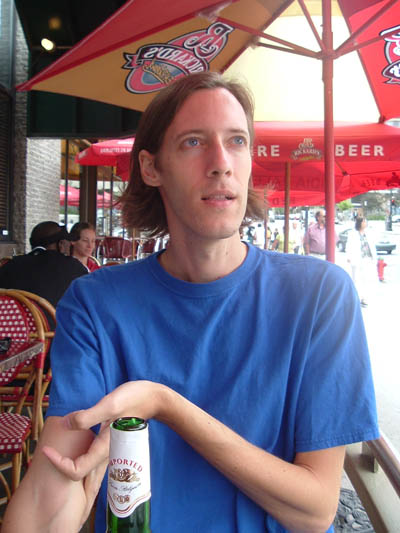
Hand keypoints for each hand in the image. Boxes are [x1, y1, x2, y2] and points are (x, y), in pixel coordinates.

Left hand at [42, 380, 165, 482]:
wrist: (154, 398)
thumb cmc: (133, 399)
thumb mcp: (109, 404)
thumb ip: (88, 416)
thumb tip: (65, 425)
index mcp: (105, 447)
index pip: (76, 470)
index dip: (58, 463)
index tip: (47, 449)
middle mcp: (106, 451)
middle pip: (79, 469)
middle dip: (60, 461)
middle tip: (48, 446)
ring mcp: (108, 446)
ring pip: (84, 460)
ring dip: (68, 453)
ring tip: (57, 439)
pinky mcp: (109, 438)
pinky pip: (90, 449)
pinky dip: (78, 445)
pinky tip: (74, 430)